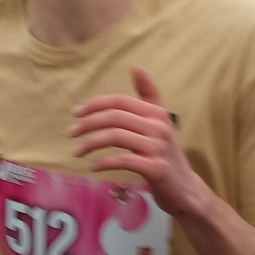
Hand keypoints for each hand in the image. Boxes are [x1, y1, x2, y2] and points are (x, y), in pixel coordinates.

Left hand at [72, 68, 210, 221]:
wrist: (184, 187)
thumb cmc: (163, 153)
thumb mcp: (157, 123)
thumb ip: (148, 97)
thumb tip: (137, 67)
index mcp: (157, 113)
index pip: (121, 101)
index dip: (95, 104)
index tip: (75, 112)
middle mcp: (159, 126)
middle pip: (115, 117)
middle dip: (88, 123)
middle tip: (70, 132)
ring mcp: (158, 147)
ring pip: (116, 136)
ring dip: (90, 143)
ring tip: (76, 151)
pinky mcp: (156, 168)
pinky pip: (123, 160)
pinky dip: (104, 162)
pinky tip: (93, 167)